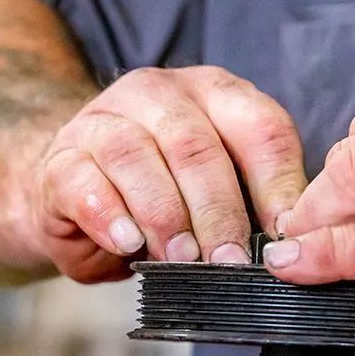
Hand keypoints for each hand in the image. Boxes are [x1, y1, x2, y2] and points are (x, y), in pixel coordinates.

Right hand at [34, 66, 307, 279]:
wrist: (73, 189)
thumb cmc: (163, 193)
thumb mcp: (217, 189)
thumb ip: (253, 202)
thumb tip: (294, 247)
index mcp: (214, 94)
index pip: (259, 127)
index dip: (278, 184)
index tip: (285, 236)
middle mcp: (158, 94)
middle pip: (196, 145)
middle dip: (218, 211)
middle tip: (229, 261)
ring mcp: (102, 120)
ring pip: (136, 156)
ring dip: (164, 215)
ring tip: (181, 260)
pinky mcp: (60, 159)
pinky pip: (83, 182)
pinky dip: (109, 216)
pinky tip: (128, 244)